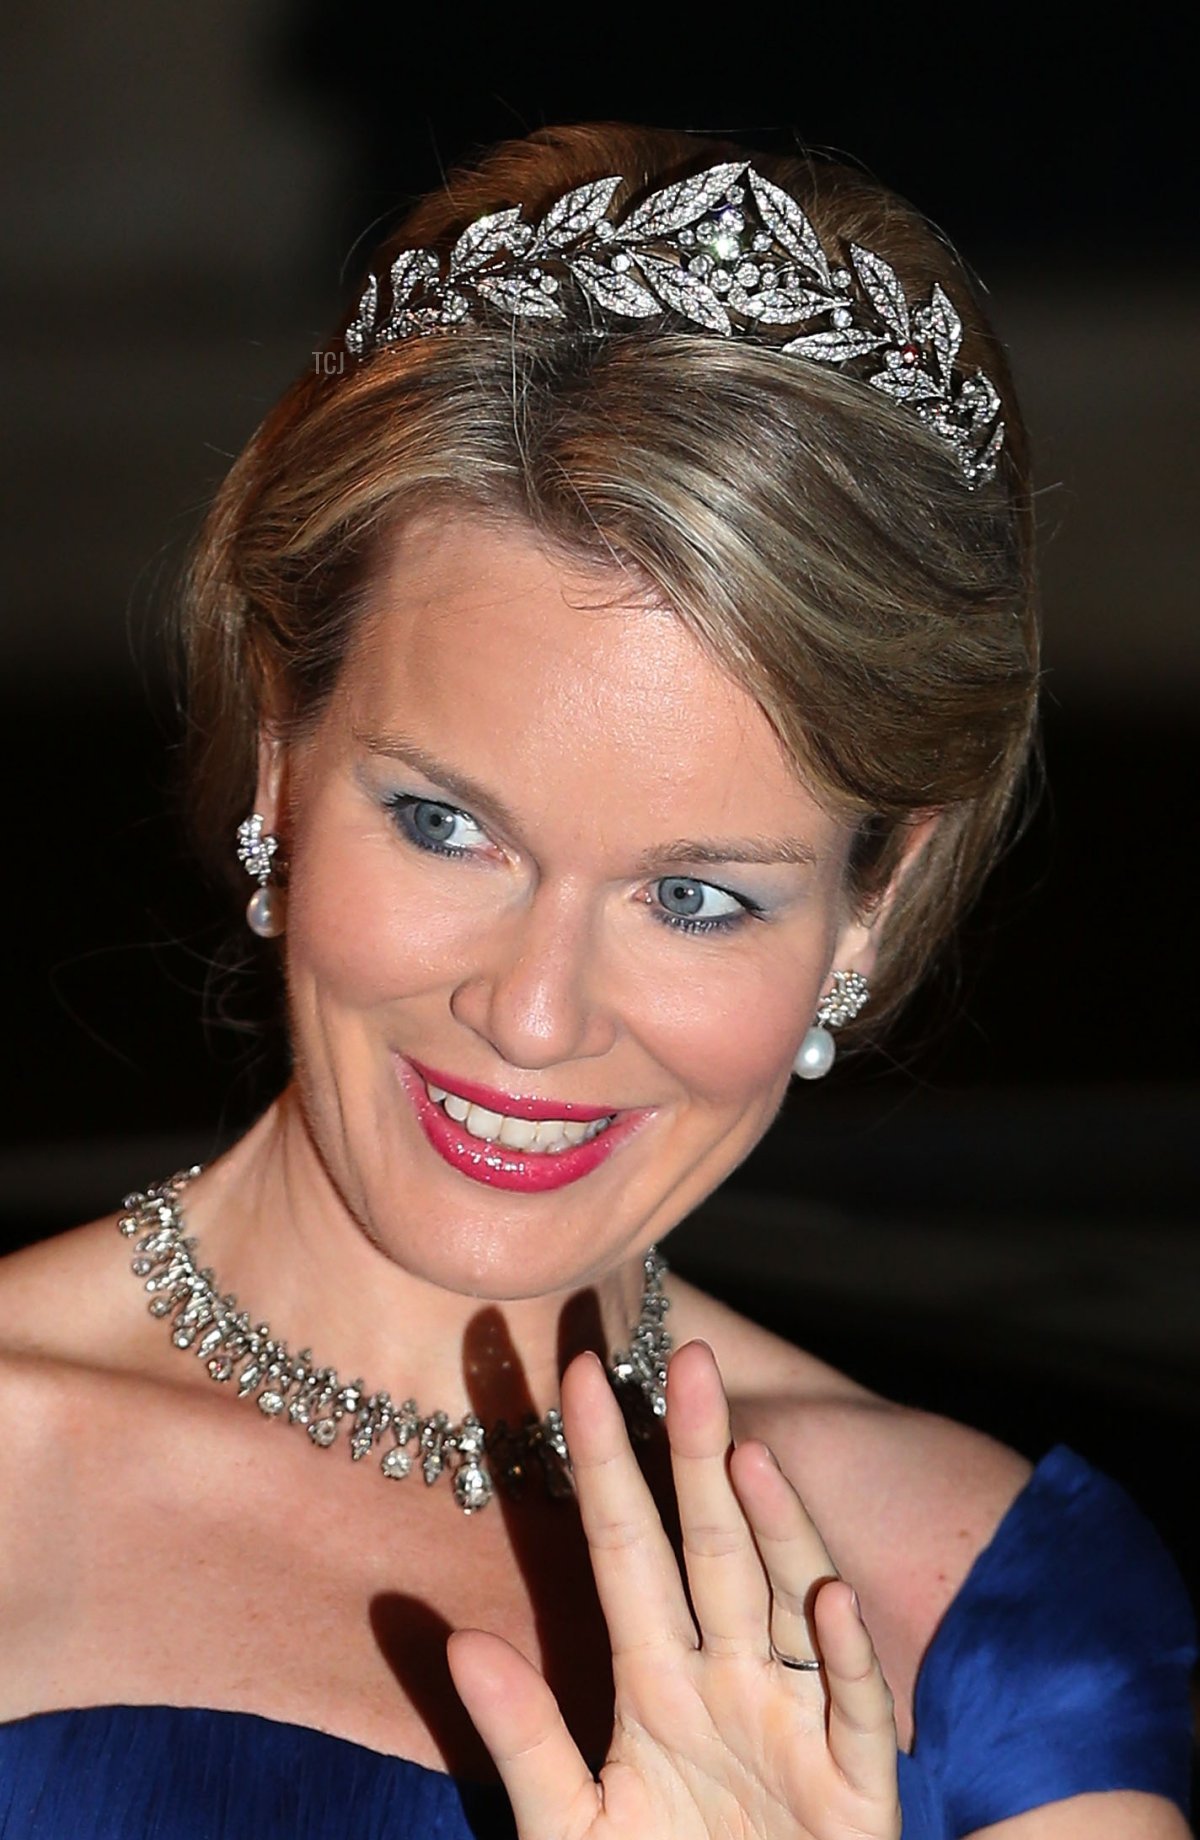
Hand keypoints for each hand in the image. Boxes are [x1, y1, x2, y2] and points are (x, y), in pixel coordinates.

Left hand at [447, 1338, 900, 1839]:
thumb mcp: (571, 1831)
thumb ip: (525, 1742)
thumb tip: (460, 1642)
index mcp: (656, 1682)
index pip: (625, 1549)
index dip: (603, 1463)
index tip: (575, 1373)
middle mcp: (729, 1681)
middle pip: (714, 1547)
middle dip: (701, 1455)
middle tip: (692, 1360)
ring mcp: (795, 1725)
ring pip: (789, 1603)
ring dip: (776, 1531)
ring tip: (746, 1456)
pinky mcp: (854, 1790)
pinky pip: (852, 1712)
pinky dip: (843, 1658)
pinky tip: (826, 1600)